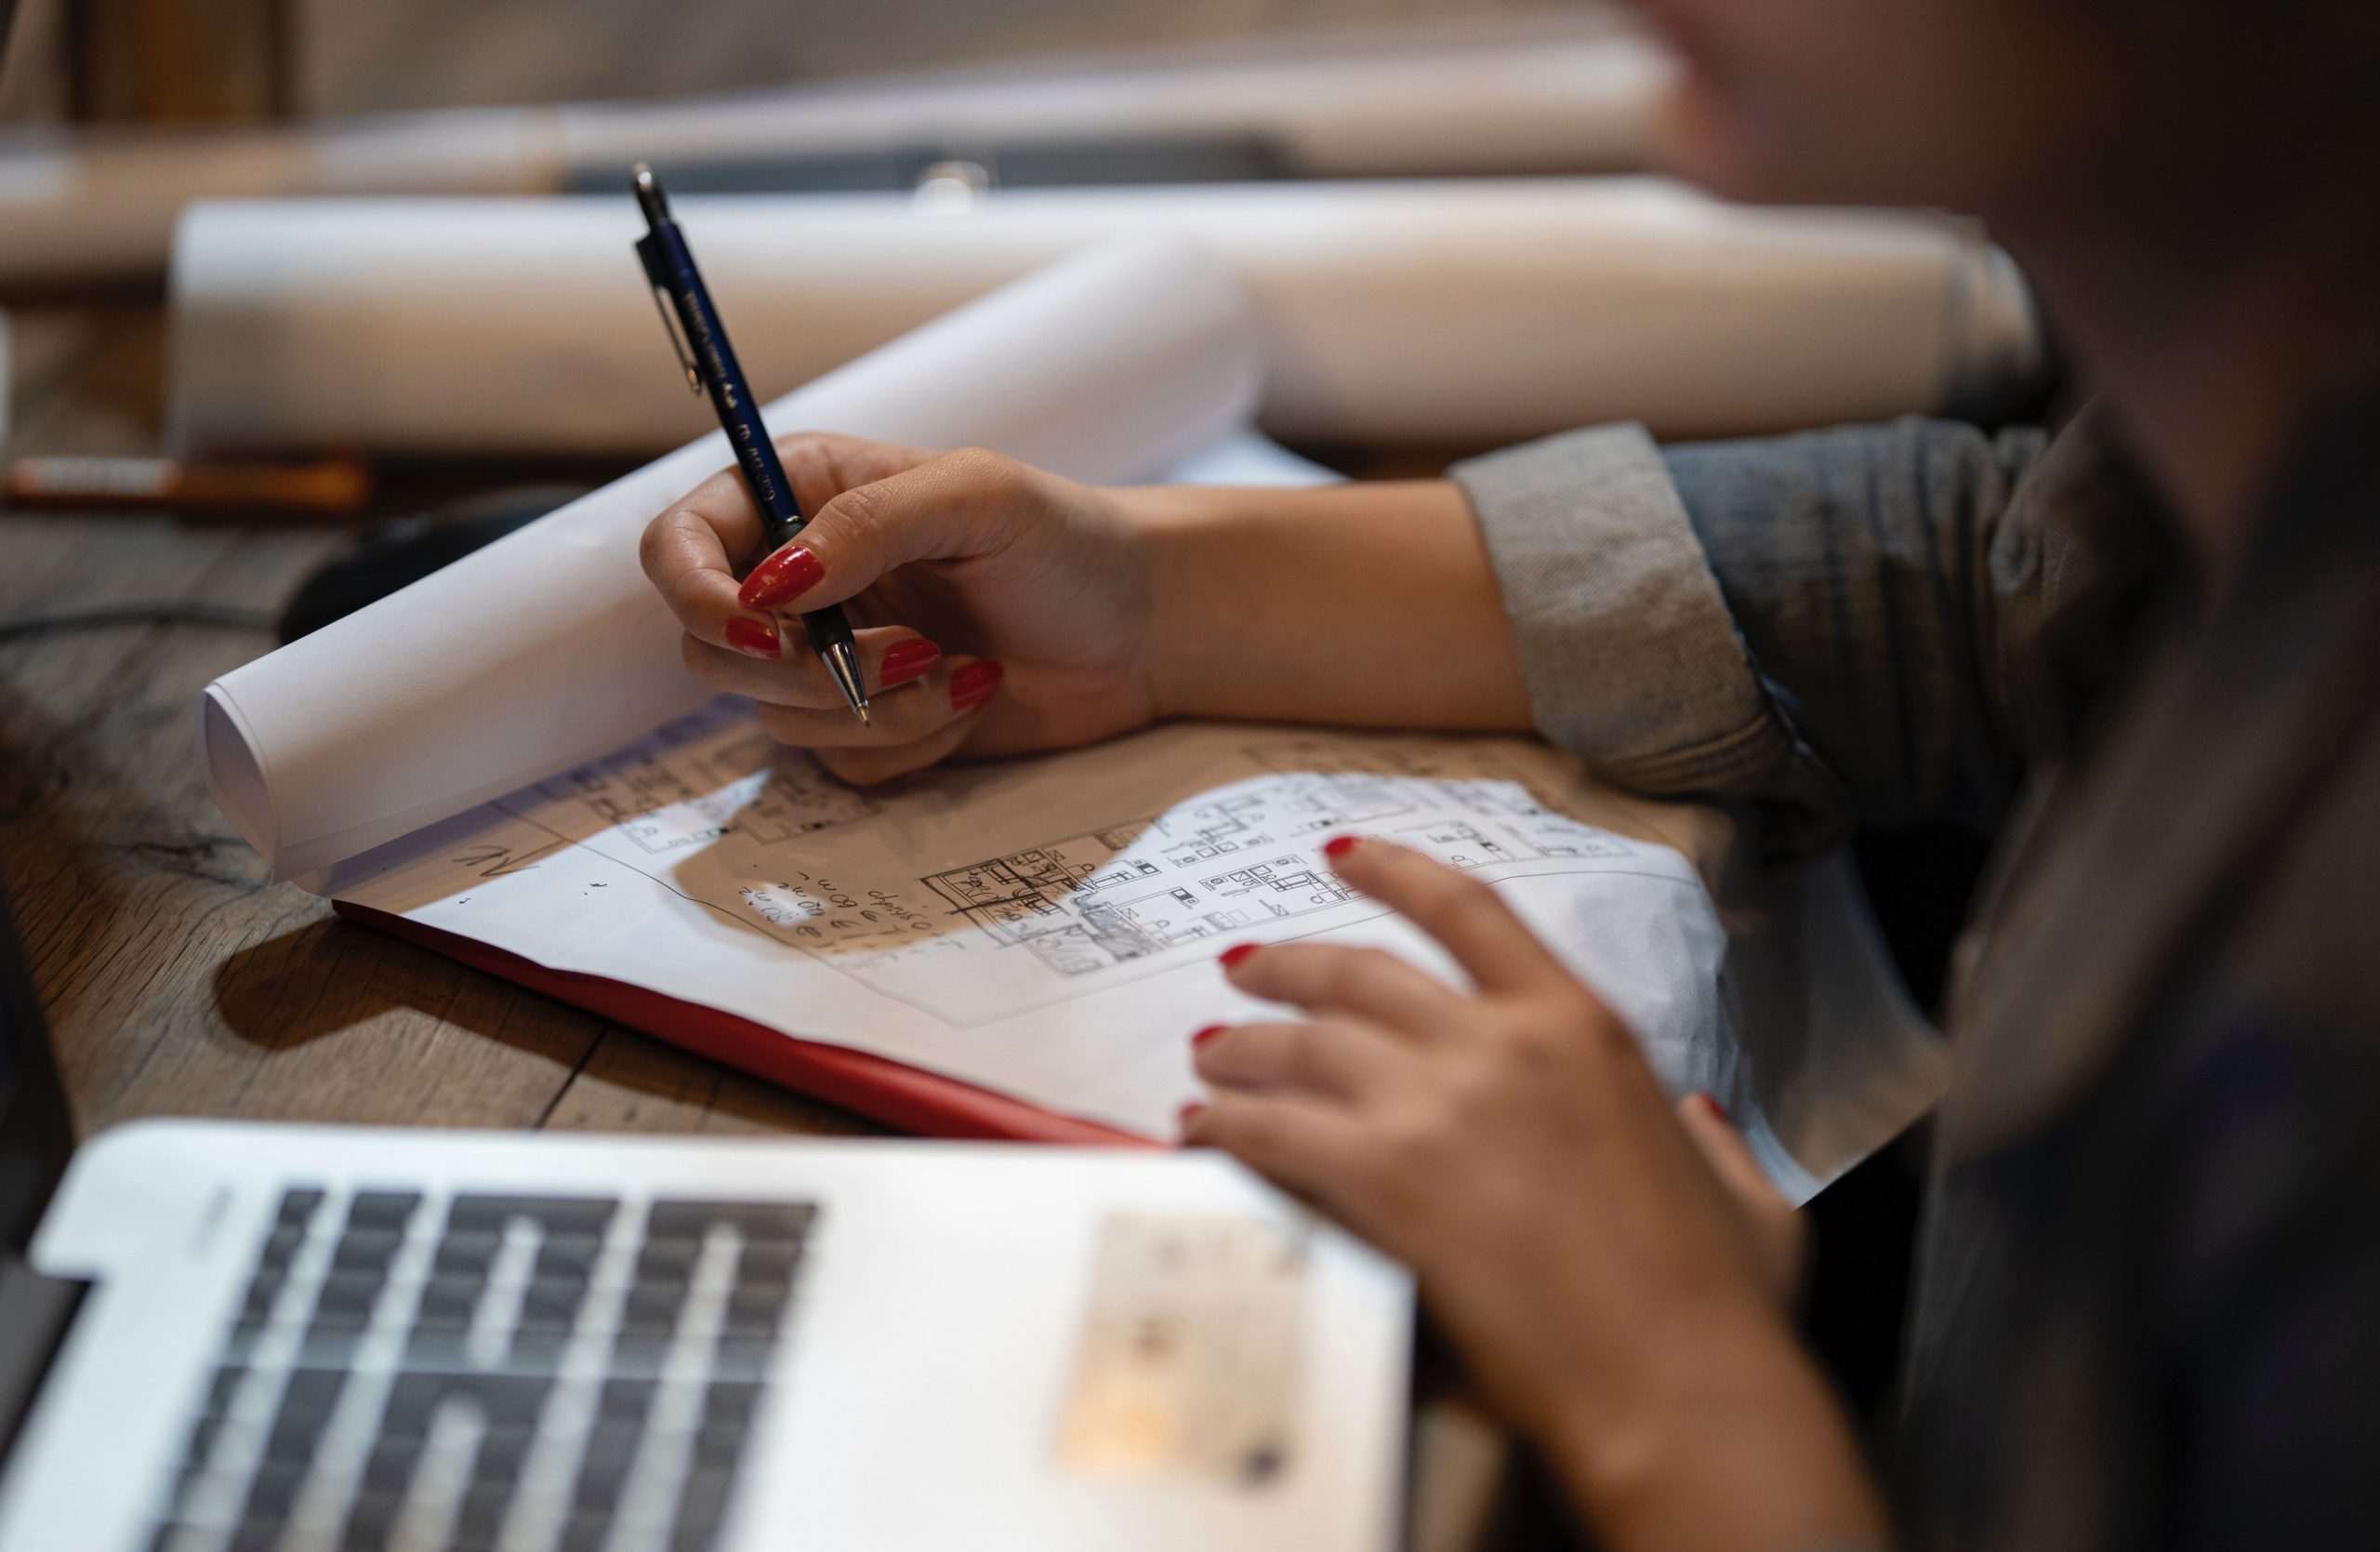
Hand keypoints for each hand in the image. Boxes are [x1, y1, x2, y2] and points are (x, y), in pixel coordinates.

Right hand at [640, 434, 1159, 782]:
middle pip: (712, 649)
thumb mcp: (975, 496)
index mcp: (800, 496)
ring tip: (963, 666)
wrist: (1140, 628)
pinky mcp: (866, 723)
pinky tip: (973, 695)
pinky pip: (840, 761)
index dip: (700, 596)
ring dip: (877, 707)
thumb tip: (771, 585)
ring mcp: (830, 657)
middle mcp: (799, 578)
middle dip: (806, 670)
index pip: (679, 547)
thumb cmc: (1067, 541)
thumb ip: (866, 524)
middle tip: (910, 652)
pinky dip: (909, 740)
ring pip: (777, 717)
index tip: (768, 630)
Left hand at [1186, 837, 1883, 1551]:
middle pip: (1359, 971)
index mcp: (1583, 1028)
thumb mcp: (1744, 1194)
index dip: (1394, 872)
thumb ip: (1710, 1140)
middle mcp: (1501, 1044)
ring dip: (1242, 1047)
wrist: (1680, 1385)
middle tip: (1244, 971)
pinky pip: (1271, 1131)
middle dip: (1286, 965)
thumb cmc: (1718, 1304)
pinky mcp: (1384, 1180)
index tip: (1344, 856)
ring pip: (1302, 1043)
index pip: (1469, 911)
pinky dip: (1224, 1126)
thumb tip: (1698, 1119)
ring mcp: (1437, 1106)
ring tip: (1210, 1057)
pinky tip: (1199, 1133)